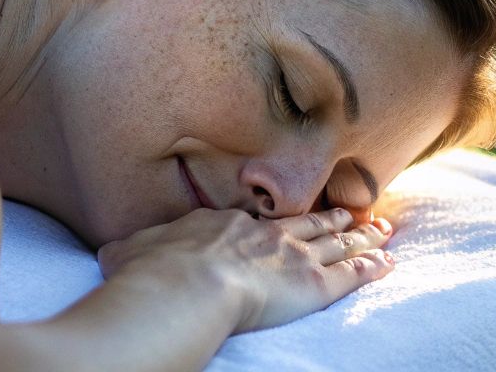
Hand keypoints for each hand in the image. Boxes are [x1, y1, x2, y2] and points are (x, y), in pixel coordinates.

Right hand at [96, 207, 395, 333]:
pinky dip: (371, 265)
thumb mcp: (130, 251)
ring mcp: (292, 255)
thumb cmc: (154, 272)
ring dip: (360, 234)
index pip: (259, 219)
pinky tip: (387, 261)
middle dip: (333, 215)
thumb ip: (129, 250)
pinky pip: (351, 272)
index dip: (280, 217)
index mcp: (224, 224)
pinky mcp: (313, 283)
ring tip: (381, 228)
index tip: (292, 213)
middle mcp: (264, 233)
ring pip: (336, 241)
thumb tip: (108, 253)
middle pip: (307, 222)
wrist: (185, 286)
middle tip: (356, 209)